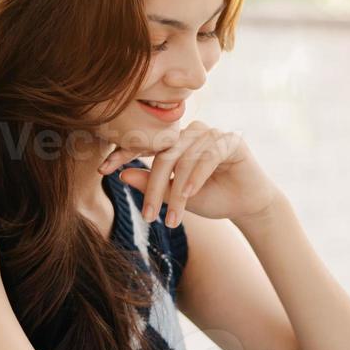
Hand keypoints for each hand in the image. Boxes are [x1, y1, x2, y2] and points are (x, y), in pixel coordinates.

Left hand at [100, 121, 281, 225]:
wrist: (246, 205)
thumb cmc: (211, 197)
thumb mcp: (176, 196)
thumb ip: (152, 184)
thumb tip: (121, 175)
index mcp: (176, 141)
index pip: (147, 143)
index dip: (124, 153)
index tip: (103, 169)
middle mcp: (192, 132)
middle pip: (164, 155)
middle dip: (154, 188)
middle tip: (146, 216)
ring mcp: (212, 133)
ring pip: (185, 159)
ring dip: (177, 191)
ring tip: (172, 217)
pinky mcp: (231, 140)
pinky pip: (208, 156)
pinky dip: (197, 177)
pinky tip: (190, 195)